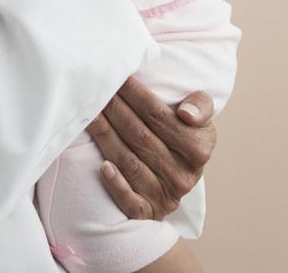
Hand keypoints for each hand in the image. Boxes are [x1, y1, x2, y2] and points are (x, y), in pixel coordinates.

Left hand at [87, 77, 216, 220]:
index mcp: (198, 149)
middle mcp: (183, 175)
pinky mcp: (148, 212)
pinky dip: (116, 184)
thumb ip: (201, 106)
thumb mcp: (200, 122)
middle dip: (113, 108)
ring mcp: (165, 196)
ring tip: (86, 113)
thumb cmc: (182, 140)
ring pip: (129, 161)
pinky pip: (130, 201)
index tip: (115, 75)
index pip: (158, 115)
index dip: (134, 94)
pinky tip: (102, 166)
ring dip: (104, 135)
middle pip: (139, 135)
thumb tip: (186, 113)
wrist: (177, 180)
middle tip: (93, 88)